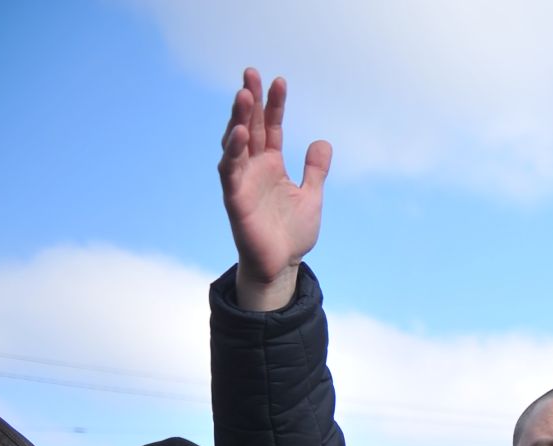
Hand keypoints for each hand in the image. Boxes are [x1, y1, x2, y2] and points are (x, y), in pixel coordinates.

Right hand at [218, 68, 331, 310]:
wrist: (282, 264)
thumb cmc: (292, 232)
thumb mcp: (312, 196)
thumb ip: (316, 170)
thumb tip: (322, 141)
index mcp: (272, 164)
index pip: (271, 127)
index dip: (274, 104)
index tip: (279, 81)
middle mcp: (254, 167)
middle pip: (249, 126)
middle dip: (250, 100)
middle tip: (250, 74)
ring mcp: (242, 181)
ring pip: (235, 143)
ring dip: (238, 119)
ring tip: (244, 95)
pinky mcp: (234, 198)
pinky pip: (230, 171)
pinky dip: (233, 152)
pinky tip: (239, 134)